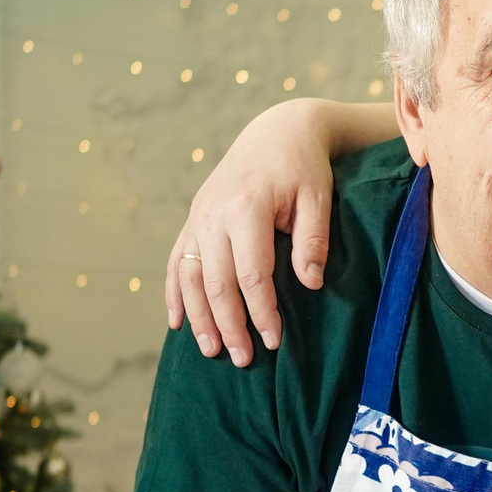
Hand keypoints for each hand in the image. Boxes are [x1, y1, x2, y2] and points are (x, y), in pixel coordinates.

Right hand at [164, 100, 338, 362]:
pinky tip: (177, 322)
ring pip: (190, 277)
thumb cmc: (303, 168)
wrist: (277, 132)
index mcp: (246, 208)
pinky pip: (176, 262)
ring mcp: (198, 217)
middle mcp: (213, 215)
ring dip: (199, 317)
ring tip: (210, 351)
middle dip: (229, 325)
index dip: (261, 312)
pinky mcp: (193, 219)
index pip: (251, 274)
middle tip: (243, 359)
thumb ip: (312, 240)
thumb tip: (309, 284)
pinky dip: (174, 293)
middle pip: (215, 282)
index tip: (274, 341)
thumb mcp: (318, 198)